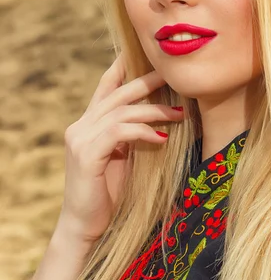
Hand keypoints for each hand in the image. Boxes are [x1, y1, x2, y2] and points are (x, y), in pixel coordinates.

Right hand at [59, 53, 183, 242]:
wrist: (85, 226)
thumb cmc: (109, 193)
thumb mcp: (123, 157)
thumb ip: (132, 135)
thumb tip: (159, 116)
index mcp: (89, 124)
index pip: (106, 86)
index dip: (122, 66)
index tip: (144, 53)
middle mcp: (81, 126)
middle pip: (117, 93)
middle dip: (147, 82)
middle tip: (173, 77)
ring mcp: (80, 139)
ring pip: (121, 111)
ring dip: (154, 111)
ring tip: (180, 114)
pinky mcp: (86, 154)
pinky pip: (119, 133)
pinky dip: (142, 132)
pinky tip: (161, 139)